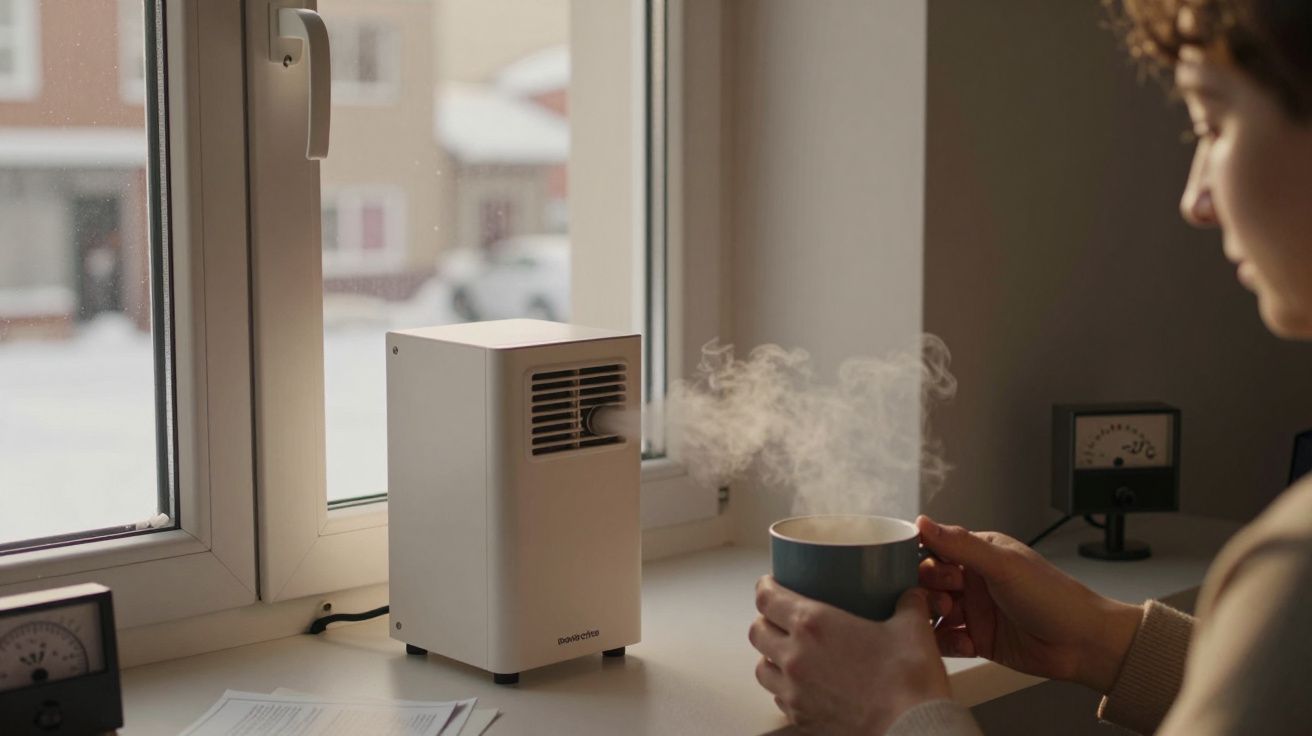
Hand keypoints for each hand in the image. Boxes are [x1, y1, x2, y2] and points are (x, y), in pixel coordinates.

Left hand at [749, 576, 949, 735]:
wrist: (911, 730)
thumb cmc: (908, 679)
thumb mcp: (912, 629)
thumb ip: (908, 604)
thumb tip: (911, 594)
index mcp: (813, 624)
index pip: (767, 599)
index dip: (765, 587)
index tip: (770, 583)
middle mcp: (795, 656)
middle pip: (757, 631)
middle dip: (764, 620)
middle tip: (778, 616)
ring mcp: (795, 691)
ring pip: (762, 667)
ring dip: (769, 656)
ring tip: (786, 652)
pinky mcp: (802, 718)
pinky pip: (779, 698)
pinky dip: (784, 688)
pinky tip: (803, 685)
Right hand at [916, 515, 1142, 692]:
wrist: (1083, 644)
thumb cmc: (1054, 597)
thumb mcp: (1004, 565)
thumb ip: (961, 545)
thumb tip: (923, 522)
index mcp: (980, 554)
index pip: (936, 550)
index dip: (926, 561)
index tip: (930, 573)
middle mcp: (974, 581)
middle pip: (929, 583)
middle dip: (928, 592)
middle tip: (945, 602)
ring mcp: (975, 611)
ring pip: (933, 612)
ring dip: (935, 618)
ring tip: (953, 621)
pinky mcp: (977, 639)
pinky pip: (947, 640)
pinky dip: (949, 643)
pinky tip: (966, 644)